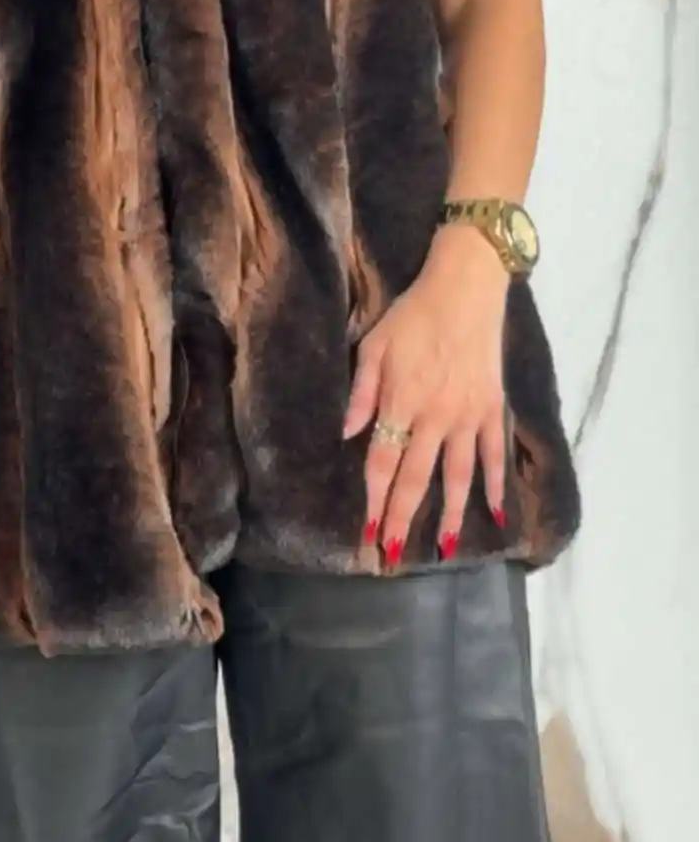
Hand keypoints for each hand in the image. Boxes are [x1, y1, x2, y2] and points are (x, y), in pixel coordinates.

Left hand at [342, 224, 509, 563]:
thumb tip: (346, 435)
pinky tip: (495, 513)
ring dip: (452, 515)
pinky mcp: (493, 408)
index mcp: (402, 402)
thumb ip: (362, 392)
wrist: (468, 287)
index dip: (375, 501)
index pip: (384, 463)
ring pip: (459, 476)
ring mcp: (469, 415)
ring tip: (446, 549)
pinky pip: (494, 453)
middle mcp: (436, 416)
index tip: (368, 534)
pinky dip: (495, 484)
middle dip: (405, 519)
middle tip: (395, 555)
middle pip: (417, 478)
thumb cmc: (413, 314)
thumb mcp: (375, 345)